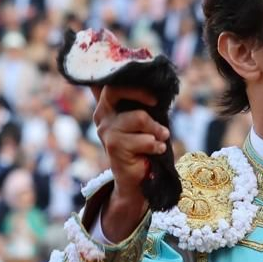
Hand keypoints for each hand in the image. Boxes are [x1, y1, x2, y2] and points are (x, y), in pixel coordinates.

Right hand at [92, 82, 167, 239]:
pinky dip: (157, 145)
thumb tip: (158, 87)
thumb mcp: (142, 121)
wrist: (135, 179)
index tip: (152, 94)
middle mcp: (102, 115)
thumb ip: (142, 104)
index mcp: (107, 105)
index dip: (130, 83)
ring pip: (139, 117)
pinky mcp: (114, 146)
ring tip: (161, 138)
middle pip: (118, 91)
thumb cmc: (142, 145)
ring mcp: (106, 130)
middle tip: (156, 104)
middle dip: (142, 95)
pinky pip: (145, 139)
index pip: (112, 83)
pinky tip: (156, 150)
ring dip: (157, 129)